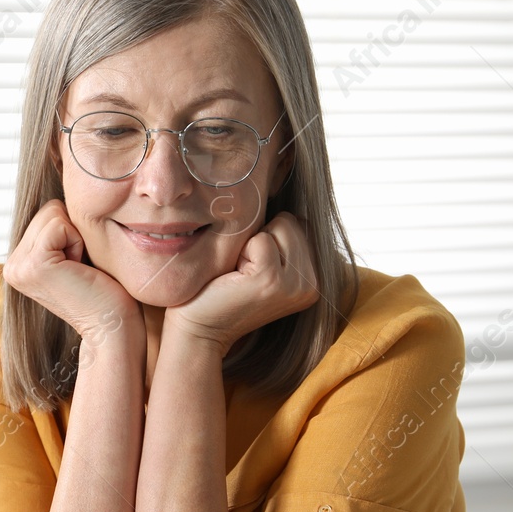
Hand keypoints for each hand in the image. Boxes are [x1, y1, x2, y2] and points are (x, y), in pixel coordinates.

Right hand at [3, 199, 138, 341]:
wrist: (113, 326)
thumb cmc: (104, 290)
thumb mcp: (73, 254)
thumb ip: (58, 231)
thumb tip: (63, 188)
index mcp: (18, 262)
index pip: (47, 213)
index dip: (72, 232)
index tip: (78, 266)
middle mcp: (12, 265)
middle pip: (48, 209)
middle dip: (73, 233)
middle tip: (80, 269)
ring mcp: (18, 266)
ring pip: (54, 213)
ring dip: (76, 238)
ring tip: (80, 270)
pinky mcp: (34, 265)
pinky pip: (60, 224)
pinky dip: (77, 242)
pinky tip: (79, 270)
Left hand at [165, 212, 318, 352]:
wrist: (198, 329)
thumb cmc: (221, 290)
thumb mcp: (260, 261)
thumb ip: (281, 238)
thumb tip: (283, 182)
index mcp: (315, 279)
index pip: (299, 223)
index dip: (267, 237)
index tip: (252, 269)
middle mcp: (313, 285)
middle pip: (291, 221)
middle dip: (260, 238)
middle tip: (243, 274)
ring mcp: (296, 285)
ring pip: (279, 225)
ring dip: (251, 244)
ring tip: (240, 276)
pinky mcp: (272, 282)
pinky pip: (260, 238)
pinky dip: (241, 251)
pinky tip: (233, 279)